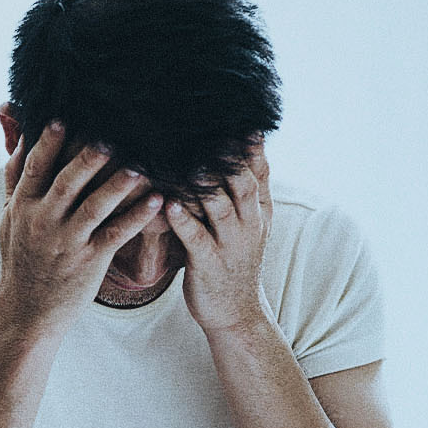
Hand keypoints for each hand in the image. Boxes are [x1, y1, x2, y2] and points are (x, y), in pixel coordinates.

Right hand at [0, 122, 164, 331]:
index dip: (48, 141)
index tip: (63, 117)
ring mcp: (67, 242)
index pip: (35, 167)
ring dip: (119, 184)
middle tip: (110, 135)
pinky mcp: (90, 261)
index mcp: (23, 207)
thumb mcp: (10, 219)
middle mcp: (43, 221)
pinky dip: (137, 217)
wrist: (27, 311)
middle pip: (67, 182)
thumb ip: (16, 179)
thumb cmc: (22, 260)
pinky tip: (156, 200)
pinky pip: (116, 234)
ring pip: (95, 207)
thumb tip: (20, 137)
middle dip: (88, 158)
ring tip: (140, 164)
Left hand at [165, 142, 273, 334]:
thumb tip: (247, 146)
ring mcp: (230, 244)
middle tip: (207, 127)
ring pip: (220, 206)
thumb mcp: (249, 223)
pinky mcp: (208, 264)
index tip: (235, 114)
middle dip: (227, 155)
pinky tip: (169, 204)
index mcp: (258, 211)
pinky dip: (184, 220)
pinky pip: (196, 238)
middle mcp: (248, 223)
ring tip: (188, 160)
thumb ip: (245, 189)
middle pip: (242, 180)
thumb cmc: (233, 262)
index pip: (259, 168)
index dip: (248, 142)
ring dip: (203, 182)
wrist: (236, 314)